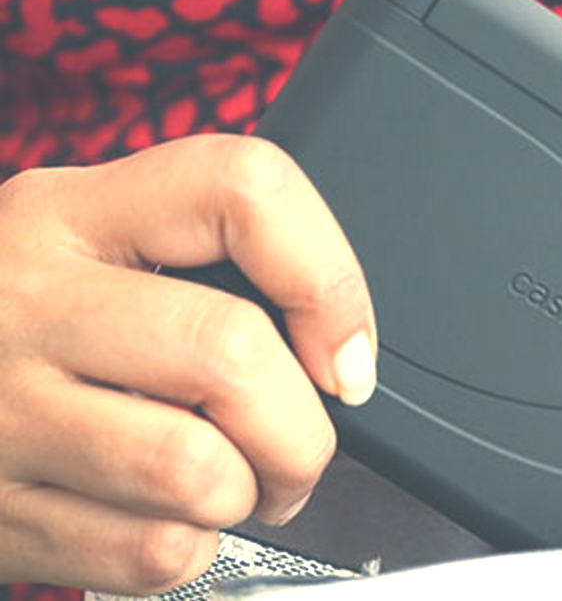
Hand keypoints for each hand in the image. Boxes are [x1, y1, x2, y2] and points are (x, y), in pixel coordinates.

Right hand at [0, 135, 376, 592]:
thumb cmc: (18, 330)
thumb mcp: (84, 254)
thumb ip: (197, 269)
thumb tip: (338, 348)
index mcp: (68, 213)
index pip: (244, 189)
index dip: (329, 279)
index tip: (347, 355)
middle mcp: (26, 298)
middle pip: (233, 352)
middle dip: (300, 431)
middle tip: (293, 449)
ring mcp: (0, 411)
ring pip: (196, 470)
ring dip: (243, 497)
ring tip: (225, 486)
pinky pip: (150, 551)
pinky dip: (185, 550)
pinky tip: (158, 520)